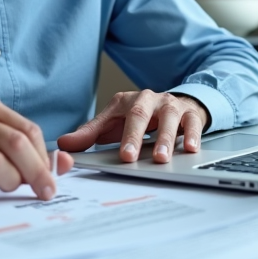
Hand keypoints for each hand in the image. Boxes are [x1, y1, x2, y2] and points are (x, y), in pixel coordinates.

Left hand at [58, 91, 210, 163]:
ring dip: (167, 138)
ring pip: (170, 117)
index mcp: (127, 101)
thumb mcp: (113, 123)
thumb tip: (63, 144)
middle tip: (132, 157)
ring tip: (162, 158)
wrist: (173, 104)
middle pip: (142, 114)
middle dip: (137, 136)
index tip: (122, 156)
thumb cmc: (139, 117)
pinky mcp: (191, 113)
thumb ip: (89, 134)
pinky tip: (191, 149)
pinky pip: (194, 122)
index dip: (121, 135)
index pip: (120, 116)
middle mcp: (150, 100)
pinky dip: (194, 134)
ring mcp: (171, 105)